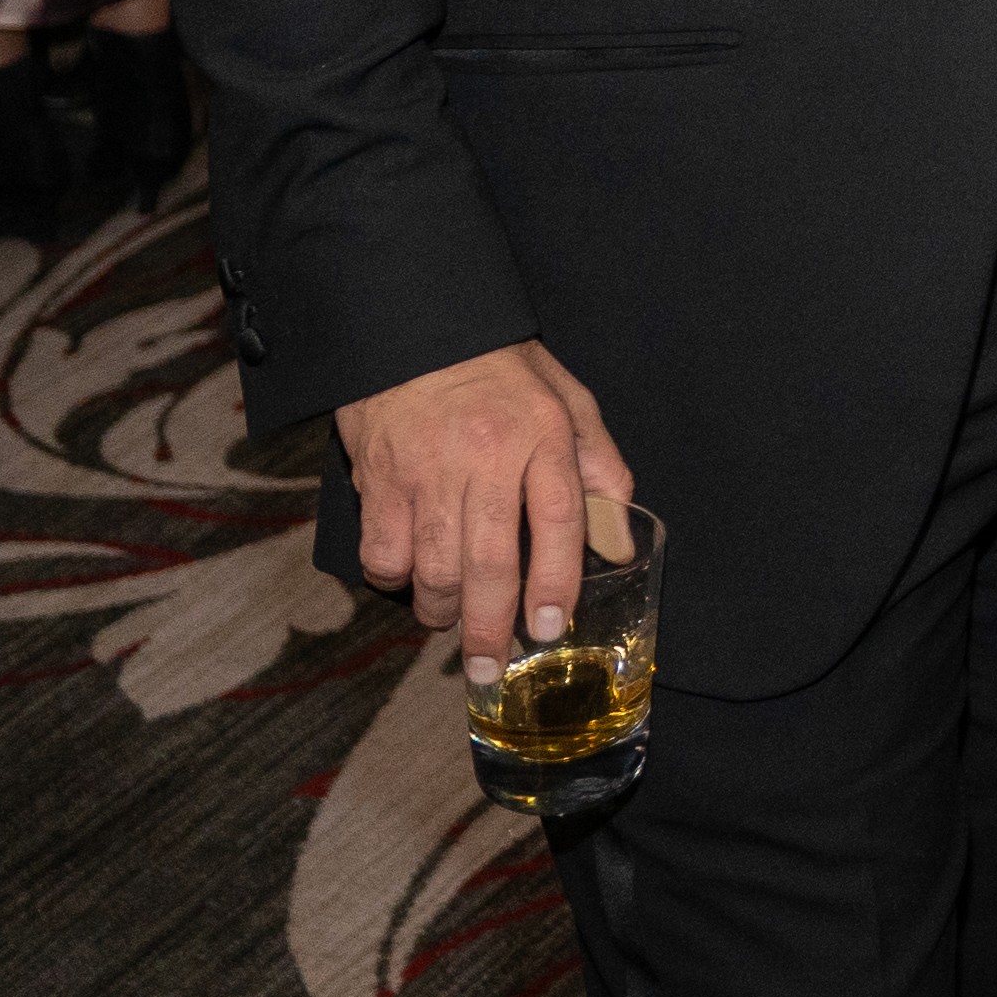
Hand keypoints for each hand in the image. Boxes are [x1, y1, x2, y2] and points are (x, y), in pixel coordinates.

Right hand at [334, 339, 631, 682]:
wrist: (412, 329)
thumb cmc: (500, 369)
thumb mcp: (568, 400)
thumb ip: (599, 470)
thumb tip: (618, 543)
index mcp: (542, 436)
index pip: (558, 521)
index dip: (555, 582)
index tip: (550, 627)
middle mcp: (485, 458)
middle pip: (491, 562)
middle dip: (491, 627)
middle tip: (490, 667)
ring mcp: (426, 472)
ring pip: (434, 567)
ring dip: (443, 610)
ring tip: (454, 622)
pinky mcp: (378, 480)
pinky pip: (382, 553)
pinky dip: (394, 580)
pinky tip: (409, 579)